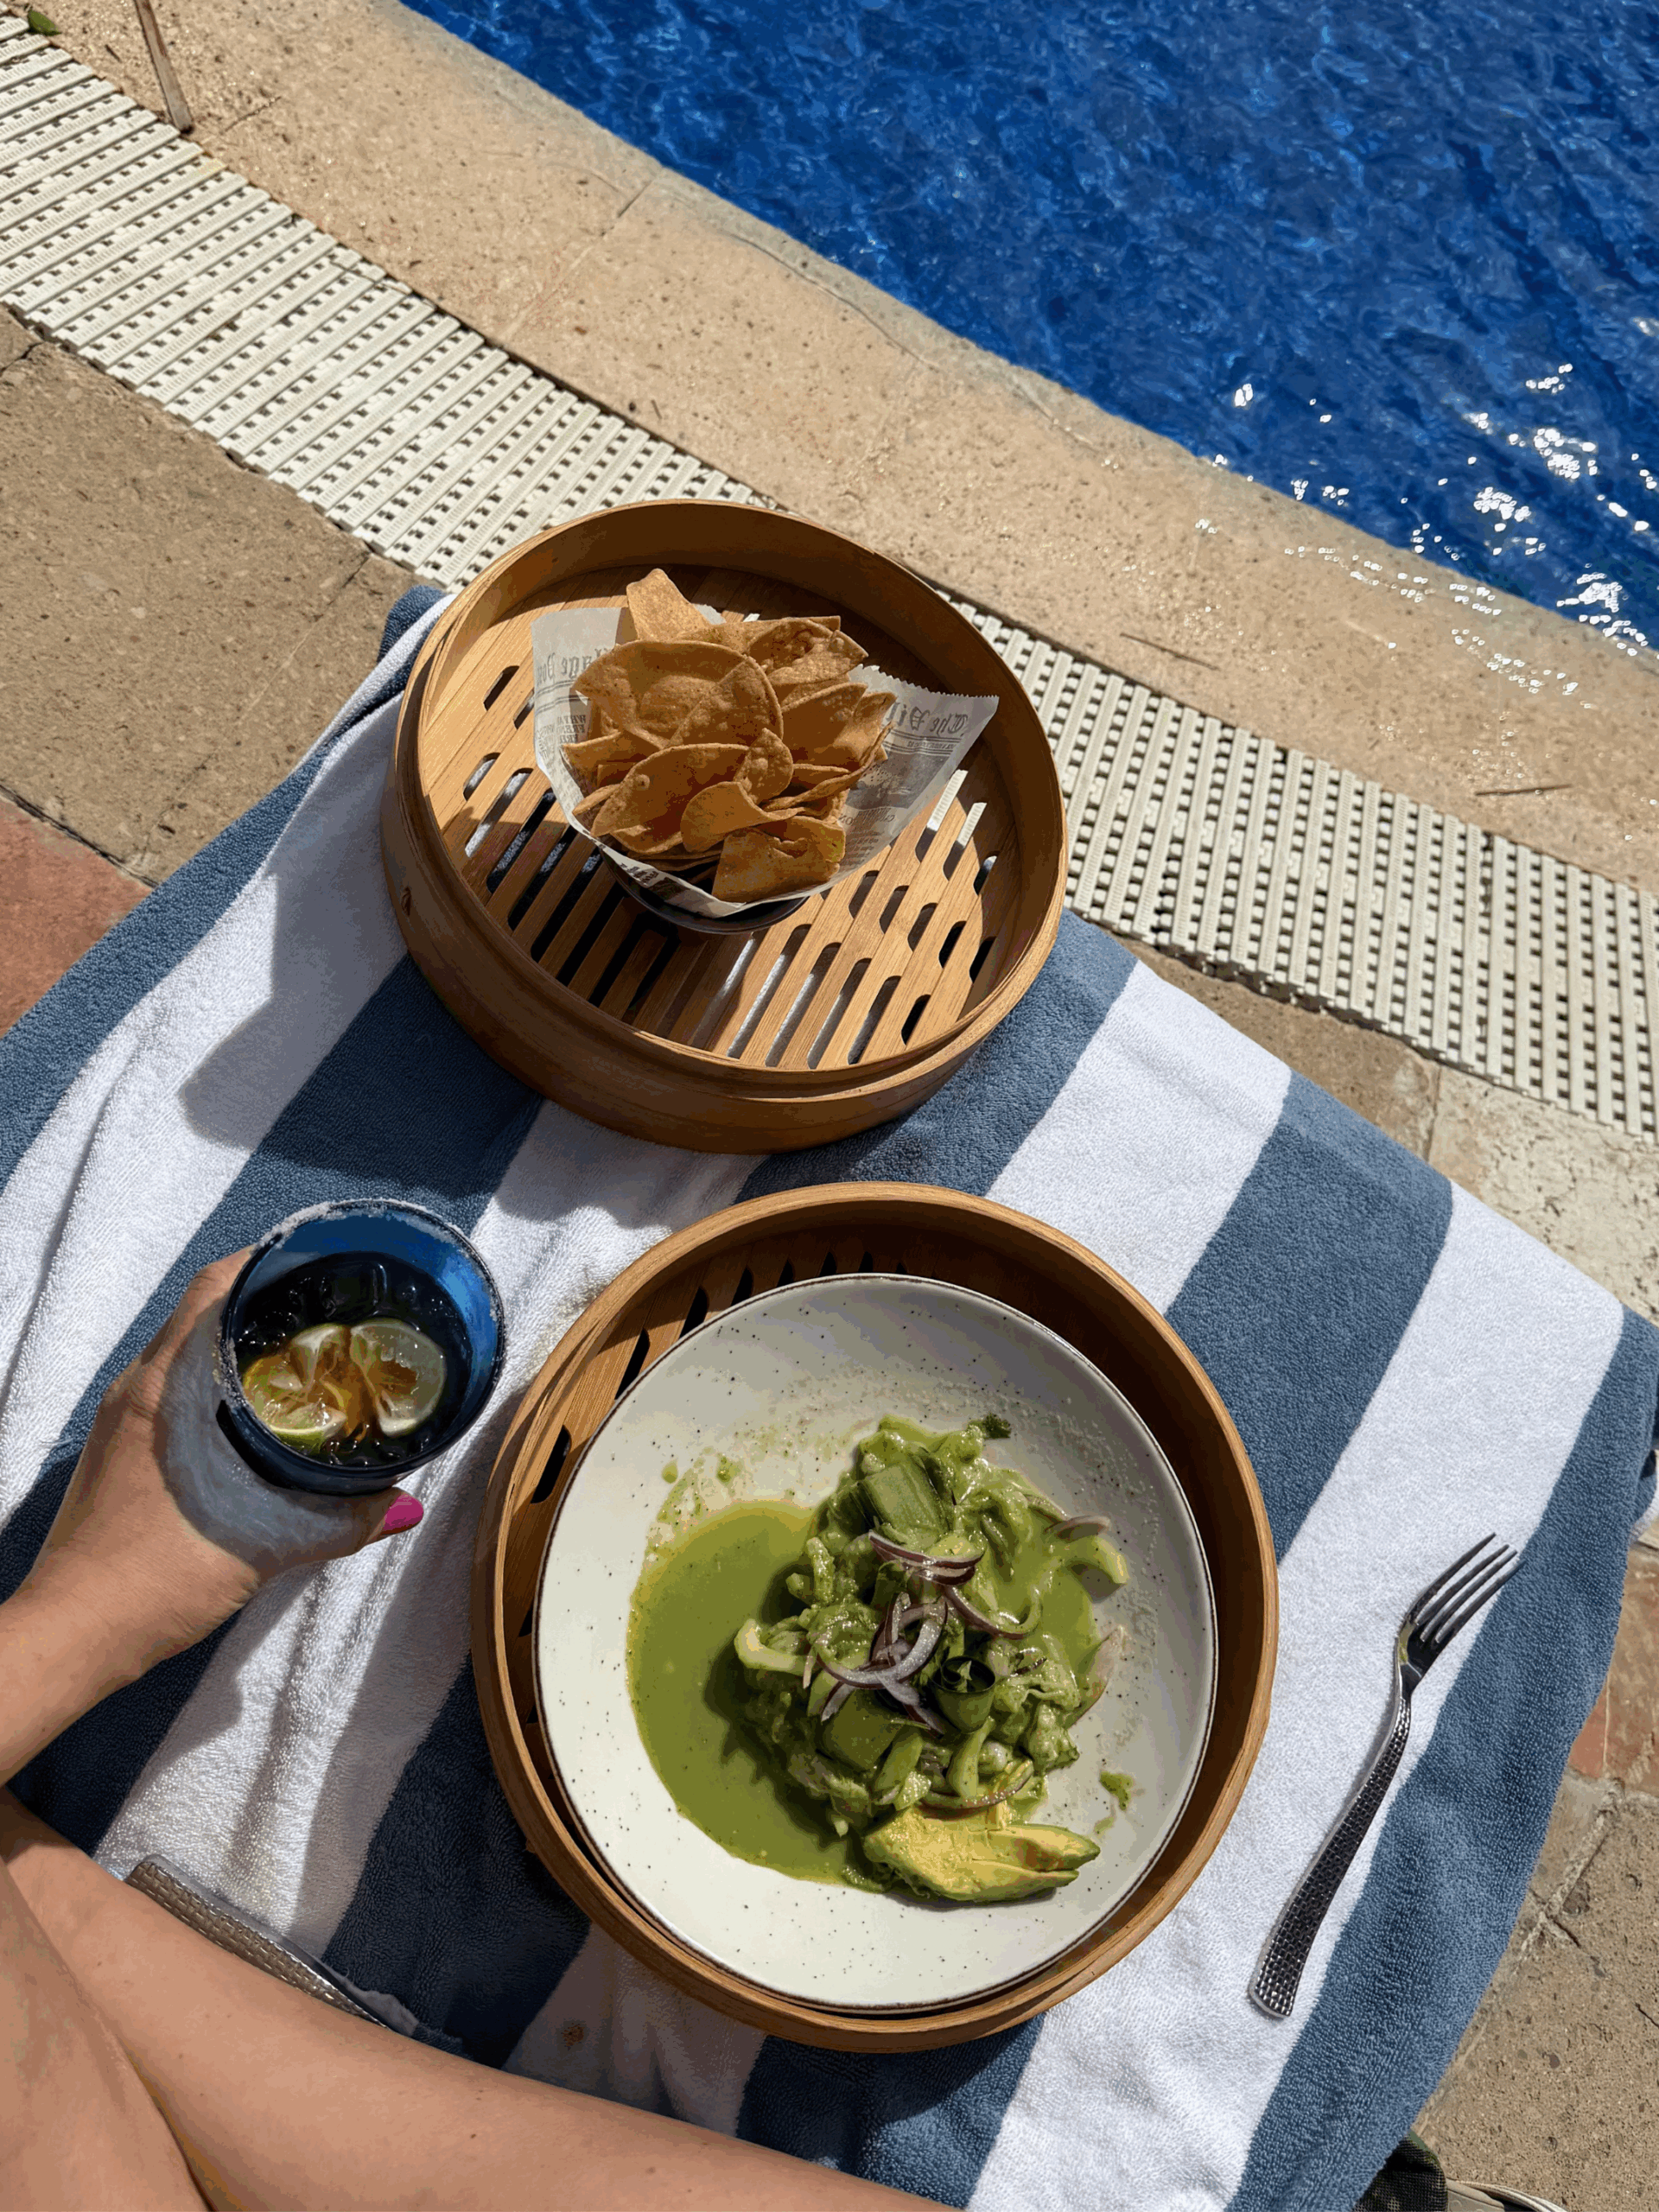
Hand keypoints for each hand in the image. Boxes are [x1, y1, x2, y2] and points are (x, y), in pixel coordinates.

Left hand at [28, 1254, 422, 1681]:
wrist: (71, 1634)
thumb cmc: (152, 1579)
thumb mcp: (261, 1548)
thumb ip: (340, 1523)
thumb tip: (405, 1506)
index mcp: (164, 1389)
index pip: (214, 1288)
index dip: (269, 1260)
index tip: (325, 1261)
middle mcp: (138, 1389)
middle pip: (205, 1312)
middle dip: (270, 1302)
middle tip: (337, 1311)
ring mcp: (124, 1418)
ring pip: (190, 1351)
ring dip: (243, 1344)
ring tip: (311, 1356)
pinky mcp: (122, 1448)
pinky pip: (177, 1387)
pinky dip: (220, 1382)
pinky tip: (262, 1414)